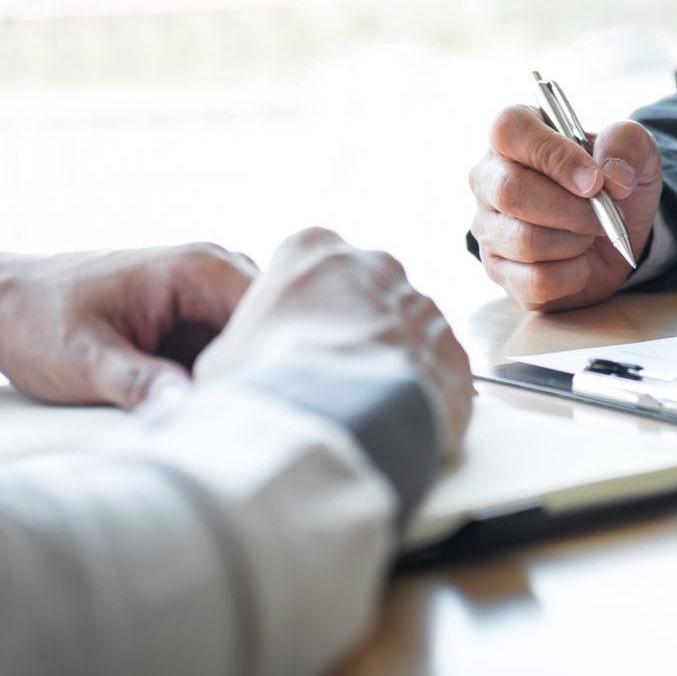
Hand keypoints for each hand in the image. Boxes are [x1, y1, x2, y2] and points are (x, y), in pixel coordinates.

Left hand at [0, 244, 256, 408]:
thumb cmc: (32, 319)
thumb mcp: (83, 360)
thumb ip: (140, 383)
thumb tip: (191, 409)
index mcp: (196, 267)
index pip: (270, 312)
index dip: (270, 359)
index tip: (253, 406)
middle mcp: (211, 272)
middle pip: (269, 328)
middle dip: (259, 371)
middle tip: (240, 418)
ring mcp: (204, 294)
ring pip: (249, 342)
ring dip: (238, 376)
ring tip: (223, 415)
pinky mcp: (192, 317)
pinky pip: (226, 348)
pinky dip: (218, 377)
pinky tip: (203, 406)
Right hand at [194, 228, 472, 455]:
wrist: (333, 426)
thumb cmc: (266, 386)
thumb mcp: (222, 358)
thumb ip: (244, 345)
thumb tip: (243, 371)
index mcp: (313, 249)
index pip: (309, 268)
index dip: (300, 314)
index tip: (293, 349)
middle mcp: (376, 265)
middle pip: (364, 295)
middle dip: (352, 332)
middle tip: (329, 380)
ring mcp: (421, 306)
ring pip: (406, 331)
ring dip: (389, 363)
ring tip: (361, 409)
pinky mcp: (454, 351)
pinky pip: (438, 371)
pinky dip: (422, 395)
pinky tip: (394, 422)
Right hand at [469, 105, 662, 310]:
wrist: (617, 232)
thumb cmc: (612, 182)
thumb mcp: (635, 150)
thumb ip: (627, 143)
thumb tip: (613, 176)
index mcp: (514, 133)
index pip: (510, 130)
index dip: (555, 156)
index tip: (595, 181)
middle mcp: (489, 178)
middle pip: (510, 191)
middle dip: (572, 209)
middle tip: (603, 214)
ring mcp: (489, 228)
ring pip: (526, 241)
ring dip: (576, 241)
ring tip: (590, 233)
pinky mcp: (501, 272)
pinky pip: (536, 281)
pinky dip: (573, 275)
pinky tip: (578, 261)